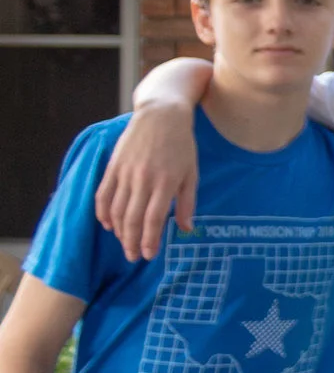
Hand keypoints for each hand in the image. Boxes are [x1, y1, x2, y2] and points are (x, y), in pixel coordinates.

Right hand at [94, 102, 198, 262]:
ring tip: (125, 244)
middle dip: (132, 242)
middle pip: (133, 219)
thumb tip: (186, 229)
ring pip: (117, 209)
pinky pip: (103, 194)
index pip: (154, 219)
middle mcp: (143, 180)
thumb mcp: (191, 173)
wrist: (161, 115)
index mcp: (165, 183)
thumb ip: (187, 203)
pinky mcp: (113, 166)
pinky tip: (107, 225)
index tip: (149, 255)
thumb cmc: (182, 145)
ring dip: (119, 231)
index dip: (150, 240)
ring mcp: (125, 173)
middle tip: (133, 257)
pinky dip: (103, 212)